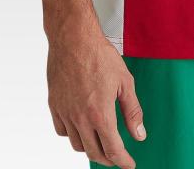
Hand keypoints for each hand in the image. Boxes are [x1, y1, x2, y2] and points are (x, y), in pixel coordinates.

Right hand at [47, 24, 144, 167]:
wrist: (74, 38)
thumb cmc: (100, 55)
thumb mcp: (125, 81)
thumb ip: (132, 111)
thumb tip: (139, 134)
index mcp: (100, 114)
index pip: (113, 149)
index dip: (123, 161)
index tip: (129, 165)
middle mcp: (80, 118)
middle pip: (94, 152)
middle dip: (108, 159)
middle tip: (117, 156)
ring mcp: (65, 112)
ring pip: (76, 144)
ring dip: (90, 147)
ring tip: (100, 141)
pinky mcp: (54, 105)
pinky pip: (62, 130)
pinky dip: (73, 134)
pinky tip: (81, 126)